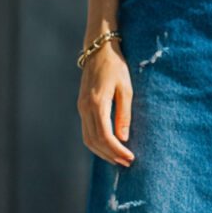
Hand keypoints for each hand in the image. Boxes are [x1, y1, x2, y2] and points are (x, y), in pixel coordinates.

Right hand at [77, 39, 134, 166]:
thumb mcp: (126, 89)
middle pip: (94, 141)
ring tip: (119, 159)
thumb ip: (124, 114)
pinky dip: (97, 144)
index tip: (130, 157)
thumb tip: (124, 138)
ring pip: (88, 139)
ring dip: (103, 153)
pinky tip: (109, 148)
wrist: (98, 49)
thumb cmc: (116, 66)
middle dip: (111, 155)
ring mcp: (81, 108)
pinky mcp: (82, 107)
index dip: (117, 150)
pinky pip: (87, 132)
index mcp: (97, 103)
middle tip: (127, 163)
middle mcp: (85, 108)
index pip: (105, 135)